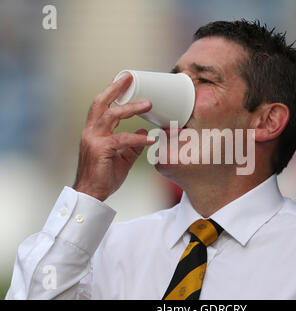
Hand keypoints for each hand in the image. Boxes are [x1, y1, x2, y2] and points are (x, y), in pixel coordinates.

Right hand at [72, 73, 155, 200]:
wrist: (91, 194)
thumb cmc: (104, 176)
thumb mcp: (123, 157)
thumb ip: (133, 144)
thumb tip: (146, 132)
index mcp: (95, 131)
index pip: (102, 106)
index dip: (112, 92)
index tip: (124, 81)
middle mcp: (91, 131)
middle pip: (101, 102)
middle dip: (115, 88)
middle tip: (129, 77)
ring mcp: (94, 139)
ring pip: (112, 115)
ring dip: (131, 108)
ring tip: (148, 104)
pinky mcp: (100, 149)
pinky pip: (122, 139)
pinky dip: (137, 138)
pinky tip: (150, 139)